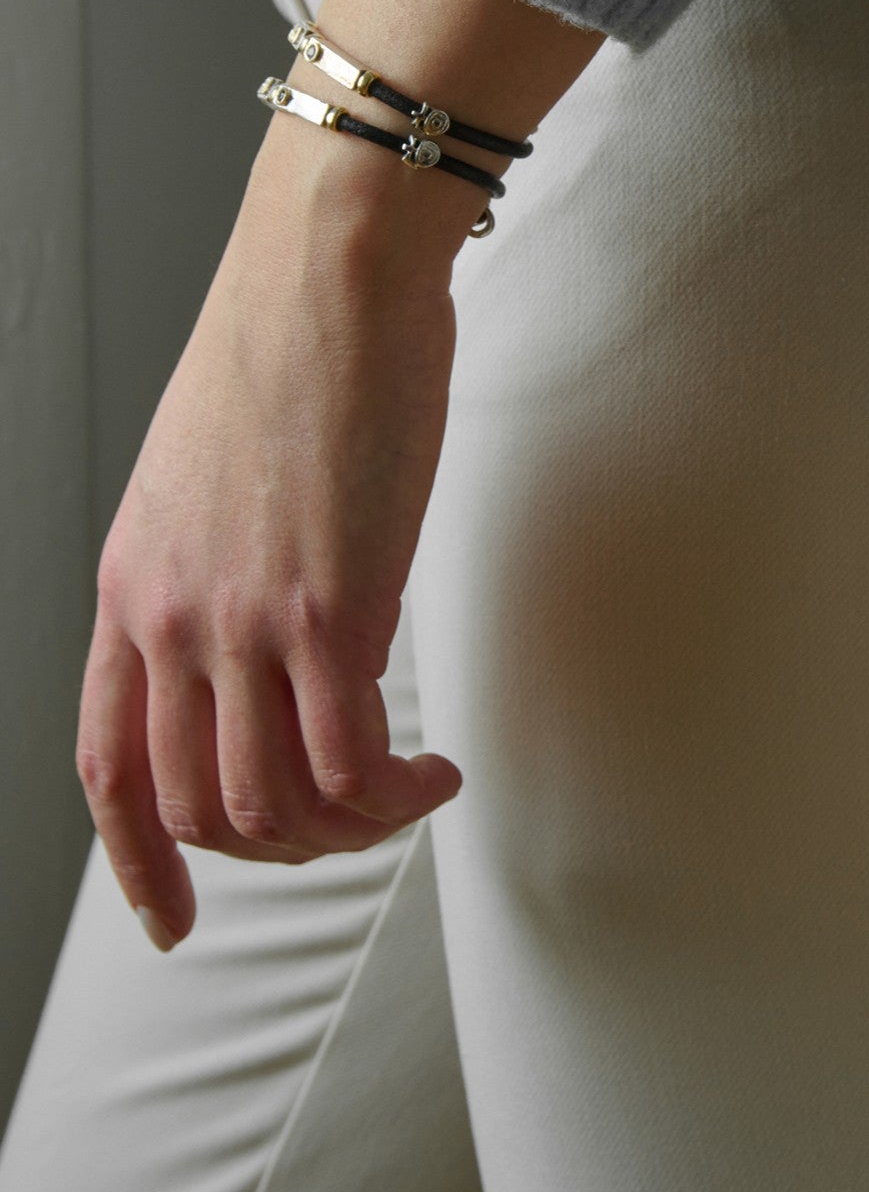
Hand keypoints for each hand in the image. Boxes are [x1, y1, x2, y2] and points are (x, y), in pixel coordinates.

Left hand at [78, 130, 467, 948]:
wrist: (329, 273)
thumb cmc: (293, 345)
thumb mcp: (216, 471)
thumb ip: (228, 561)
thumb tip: (291, 617)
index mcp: (132, 583)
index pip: (107, 764)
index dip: (138, 861)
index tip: (174, 918)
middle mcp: (172, 616)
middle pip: (197, 805)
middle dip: (281, 850)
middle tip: (354, 826)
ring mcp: (246, 618)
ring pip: (274, 804)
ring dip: (350, 831)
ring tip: (410, 796)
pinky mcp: (332, 607)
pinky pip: (350, 762)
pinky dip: (396, 796)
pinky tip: (437, 773)